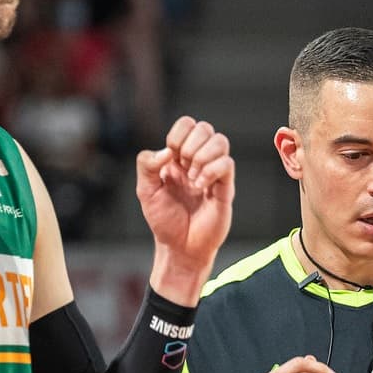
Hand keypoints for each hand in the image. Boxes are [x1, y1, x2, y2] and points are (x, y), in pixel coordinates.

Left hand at [137, 116, 235, 301]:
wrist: (179, 247)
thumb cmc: (164, 220)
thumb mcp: (145, 190)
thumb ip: (146, 165)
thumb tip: (166, 152)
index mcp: (179, 157)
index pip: (187, 124)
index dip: (178, 135)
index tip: (170, 158)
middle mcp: (198, 161)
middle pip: (205, 128)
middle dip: (190, 145)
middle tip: (183, 169)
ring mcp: (214, 174)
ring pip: (220, 141)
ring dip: (203, 156)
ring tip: (193, 179)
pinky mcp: (225, 188)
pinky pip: (227, 164)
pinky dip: (211, 171)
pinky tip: (200, 187)